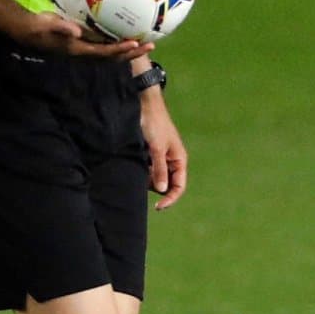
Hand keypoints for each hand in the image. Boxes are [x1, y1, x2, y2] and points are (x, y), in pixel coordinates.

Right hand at [6, 11, 150, 60]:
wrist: (29, 31)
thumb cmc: (39, 27)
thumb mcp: (49, 25)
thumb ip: (62, 28)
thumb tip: (77, 33)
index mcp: (79, 50)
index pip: (105, 52)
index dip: (121, 49)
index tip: (136, 44)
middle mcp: (85, 52)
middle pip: (114, 56)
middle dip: (132, 52)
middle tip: (151, 46)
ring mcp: (85, 49)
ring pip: (111, 53)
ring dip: (129, 50)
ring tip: (146, 44)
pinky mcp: (84, 44)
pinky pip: (105, 46)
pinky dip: (118, 44)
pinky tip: (128, 37)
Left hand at [140, 93, 187, 209]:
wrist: (144, 106)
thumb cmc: (154, 125)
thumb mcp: (156, 149)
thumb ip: (159, 170)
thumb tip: (163, 190)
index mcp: (179, 160)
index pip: (178, 187)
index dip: (170, 199)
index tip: (158, 206)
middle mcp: (172, 161)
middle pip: (166, 185)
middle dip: (155, 186)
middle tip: (142, 179)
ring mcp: (161, 158)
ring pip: (155, 178)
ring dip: (147, 178)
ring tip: (138, 165)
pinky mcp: (150, 155)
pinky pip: (147, 170)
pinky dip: (142, 171)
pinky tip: (135, 162)